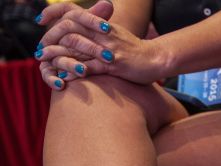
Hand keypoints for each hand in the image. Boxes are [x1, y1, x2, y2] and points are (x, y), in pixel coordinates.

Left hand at [36, 0, 165, 87]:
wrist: (157, 59)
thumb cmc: (136, 50)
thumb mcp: (116, 34)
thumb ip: (97, 30)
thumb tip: (80, 30)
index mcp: (100, 24)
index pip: (71, 10)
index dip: (53, 13)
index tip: (40, 19)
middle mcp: (102, 33)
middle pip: (67, 28)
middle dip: (50, 38)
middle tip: (40, 49)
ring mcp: (107, 48)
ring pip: (74, 46)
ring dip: (56, 54)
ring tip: (45, 62)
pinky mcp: (113, 65)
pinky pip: (89, 67)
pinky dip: (74, 71)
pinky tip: (63, 77)